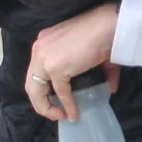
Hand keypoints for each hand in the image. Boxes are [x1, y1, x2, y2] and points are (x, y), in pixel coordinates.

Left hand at [26, 2, 121, 121]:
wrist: (110, 24)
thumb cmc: (105, 32)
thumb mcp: (92, 52)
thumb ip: (98, 70)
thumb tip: (110, 88)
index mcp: (44, 42)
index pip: (35, 71)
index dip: (43, 89)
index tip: (55, 100)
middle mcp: (39, 49)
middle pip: (31, 83)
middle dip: (41, 102)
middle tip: (55, 113)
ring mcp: (44, 58)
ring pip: (36, 91)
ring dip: (47, 108)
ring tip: (60, 116)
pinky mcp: (55, 67)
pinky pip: (60, 92)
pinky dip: (67, 105)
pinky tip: (73, 114)